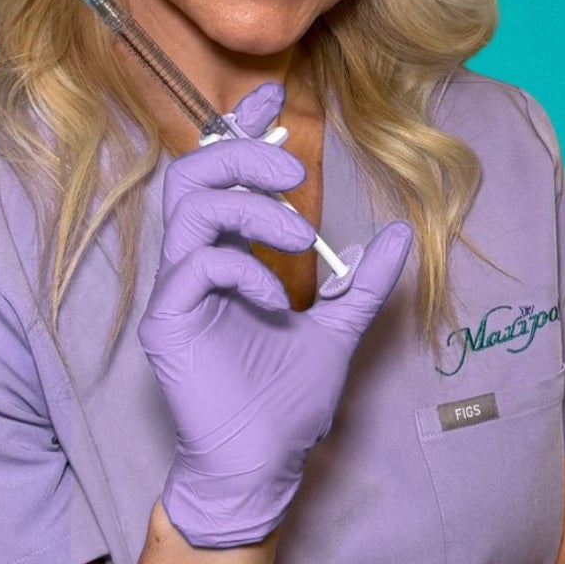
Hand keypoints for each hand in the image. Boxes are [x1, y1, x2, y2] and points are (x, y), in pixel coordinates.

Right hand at [139, 82, 413, 548]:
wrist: (263, 465)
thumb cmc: (285, 405)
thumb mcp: (339, 332)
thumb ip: (361, 286)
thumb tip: (396, 236)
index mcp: (226, 257)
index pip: (220, 174)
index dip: (242, 127)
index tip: (278, 98)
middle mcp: (193, 266)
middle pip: (193, 173)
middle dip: (243, 153)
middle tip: (295, 167)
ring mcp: (177, 293)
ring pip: (189, 206)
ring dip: (251, 206)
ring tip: (301, 235)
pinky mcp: (169, 323)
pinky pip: (196, 266)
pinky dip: (242, 267)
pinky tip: (275, 298)